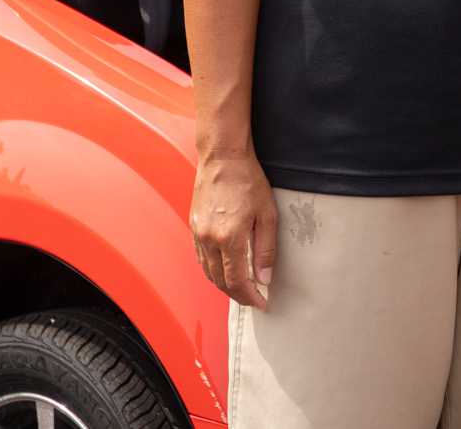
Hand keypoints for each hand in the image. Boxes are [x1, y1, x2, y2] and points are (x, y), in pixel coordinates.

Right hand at [191, 150, 277, 308]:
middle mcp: (209, 239)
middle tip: (254, 299)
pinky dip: (213, 270)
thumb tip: (265, 277)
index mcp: (229, 238)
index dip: (250, 297)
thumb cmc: (248, 181)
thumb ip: (265, 249)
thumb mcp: (267, 215)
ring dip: (224, 285)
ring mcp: (198, 234)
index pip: (237, 281)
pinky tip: (224, 270)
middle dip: (238, 295)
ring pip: (208, 272)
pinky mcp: (194, 227)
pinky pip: (201, 258)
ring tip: (242, 288)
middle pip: (220, 281)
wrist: (222, 157)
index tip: (262, 303)